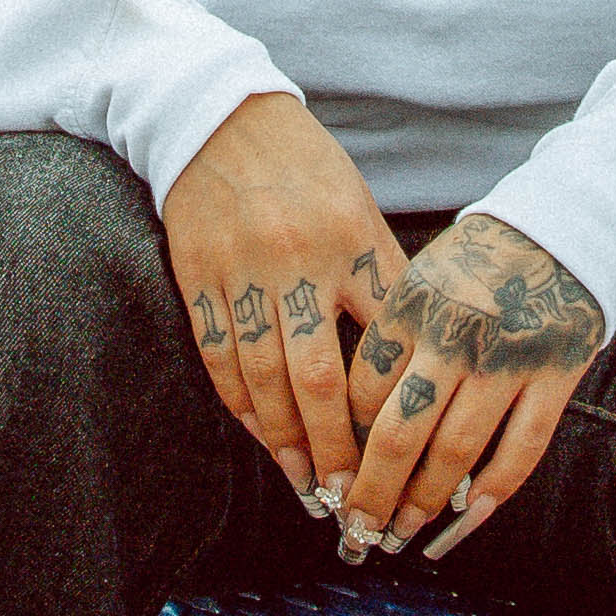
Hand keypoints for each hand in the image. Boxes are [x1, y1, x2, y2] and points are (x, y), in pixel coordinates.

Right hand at [158, 91, 410, 505]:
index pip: (380, 341)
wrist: (220, 117)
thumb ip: (383, 275)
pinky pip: (219, 356)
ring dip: (285, 442)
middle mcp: (298, 260)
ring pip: (265, 378)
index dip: (393, 404)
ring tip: (306, 486)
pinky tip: (260, 436)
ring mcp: (242, 271)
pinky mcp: (197, 277)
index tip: (408, 454)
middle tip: (350, 498)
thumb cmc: (306, 168)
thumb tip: (418, 353)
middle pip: (320, 377)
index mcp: (351, 240)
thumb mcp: (359, 209)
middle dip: (336, 446)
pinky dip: (239, 404)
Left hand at [340, 209, 604, 557]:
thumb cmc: (477, 265)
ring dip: (424, 501)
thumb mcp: (420, 280)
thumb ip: (391, 340)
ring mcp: (506, 360)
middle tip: (357, 529)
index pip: (361, 393)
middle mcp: (453, 338)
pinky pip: (522, 448)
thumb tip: (357, 424)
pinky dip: (493, 491)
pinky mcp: (555, 376)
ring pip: (454, 451)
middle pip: (397, 435)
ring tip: (403, 531)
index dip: (344, 446)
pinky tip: (469, 516)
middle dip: (372, 494)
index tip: (335, 479)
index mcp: (411, 308)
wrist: (562, 231)